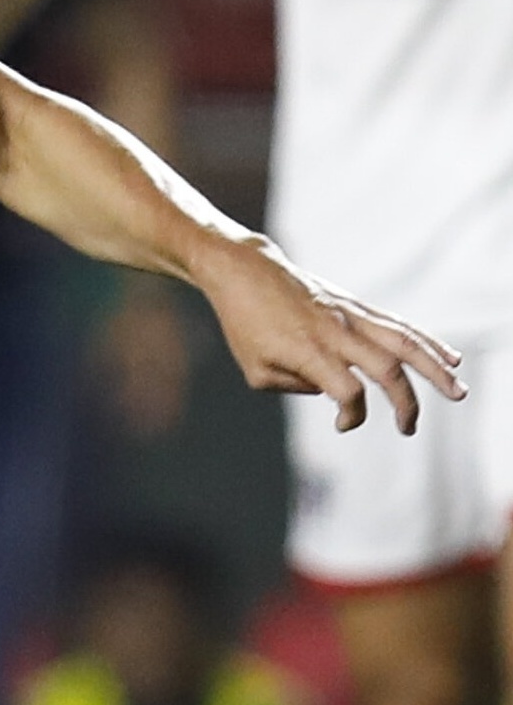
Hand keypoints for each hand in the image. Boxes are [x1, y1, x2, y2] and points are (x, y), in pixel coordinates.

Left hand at [190, 234, 462, 435]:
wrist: (248, 274)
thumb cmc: (246, 325)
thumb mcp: (257, 370)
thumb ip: (294, 386)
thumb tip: (331, 389)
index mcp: (308, 352)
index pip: (348, 390)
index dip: (352, 414)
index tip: (342, 424)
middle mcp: (336, 333)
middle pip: (386, 368)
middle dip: (406, 402)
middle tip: (409, 429)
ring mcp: (351, 316)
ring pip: (404, 341)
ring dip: (435, 368)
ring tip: (458, 390)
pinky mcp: (358, 306)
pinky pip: (399, 325)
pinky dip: (427, 342)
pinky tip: (449, 358)